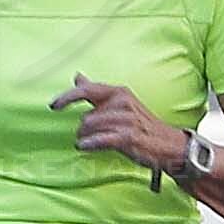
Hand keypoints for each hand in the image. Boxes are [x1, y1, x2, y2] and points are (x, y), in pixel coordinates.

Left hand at [53, 73, 180, 172]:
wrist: (170, 145)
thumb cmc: (140, 125)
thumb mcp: (120, 103)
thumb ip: (96, 91)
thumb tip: (77, 76)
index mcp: (118, 92)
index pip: (86, 90)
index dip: (66, 97)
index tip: (53, 106)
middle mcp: (122, 102)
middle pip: (85, 118)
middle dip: (84, 130)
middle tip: (96, 136)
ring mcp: (126, 119)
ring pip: (89, 129)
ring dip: (87, 139)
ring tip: (99, 142)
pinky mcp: (129, 136)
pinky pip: (98, 140)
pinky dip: (90, 144)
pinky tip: (88, 147)